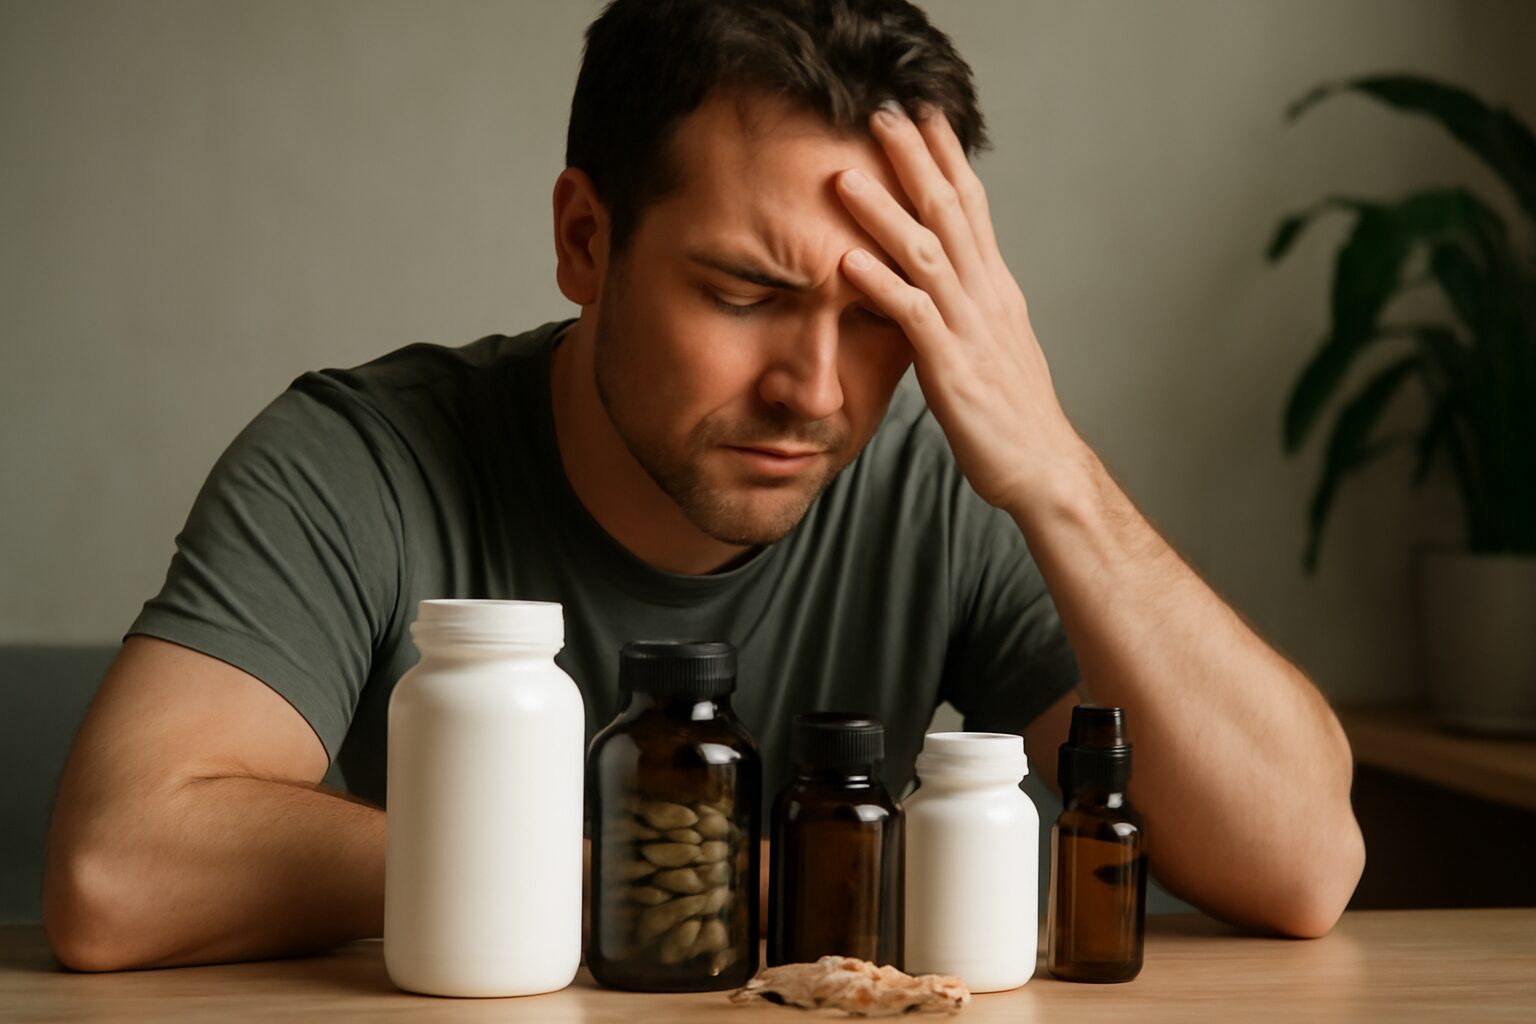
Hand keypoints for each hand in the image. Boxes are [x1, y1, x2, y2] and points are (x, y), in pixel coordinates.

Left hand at [836, 103, 1088, 512]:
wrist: (1043, 467)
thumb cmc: (1011, 412)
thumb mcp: (989, 342)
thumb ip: (965, 304)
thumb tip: (938, 276)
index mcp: (995, 286)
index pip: (972, 205)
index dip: (946, 157)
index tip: (923, 111)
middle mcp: (987, 296)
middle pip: (950, 212)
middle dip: (915, 160)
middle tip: (880, 113)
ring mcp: (971, 329)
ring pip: (926, 254)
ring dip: (883, 212)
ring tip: (844, 177)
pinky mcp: (952, 368)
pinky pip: (913, 317)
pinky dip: (879, 285)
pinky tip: (846, 261)